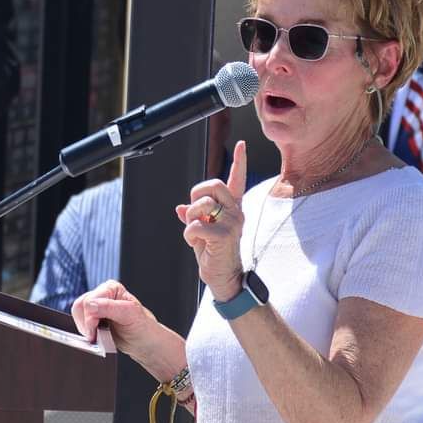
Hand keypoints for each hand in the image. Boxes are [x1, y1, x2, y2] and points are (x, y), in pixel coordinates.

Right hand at [71, 280, 160, 357]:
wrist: (144, 342)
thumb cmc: (142, 327)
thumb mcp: (129, 315)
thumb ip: (109, 308)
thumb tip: (90, 305)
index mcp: (111, 288)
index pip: (88, 300)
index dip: (90, 318)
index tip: (96, 331)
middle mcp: (102, 294)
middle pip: (79, 307)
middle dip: (87, 324)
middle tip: (99, 335)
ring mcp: (96, 306)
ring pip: (77, 316)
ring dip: (87, 329)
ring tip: (101, 335)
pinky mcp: (93, 318)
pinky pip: (80, 324)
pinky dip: (87, 333)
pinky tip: (98, 336)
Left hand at [175, 140, 246, 301]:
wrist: (223, 278)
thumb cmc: (213, 253)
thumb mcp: (202, 232)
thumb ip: (194, 217)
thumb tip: (180, 208)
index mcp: (231, 208)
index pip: (236, 180)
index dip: (240, 162)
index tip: (242, 145)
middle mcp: (235, 211)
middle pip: (213, 184)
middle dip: (196, 195)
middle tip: (195, 212)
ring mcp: (232, 222)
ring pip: (200, 205)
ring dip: (191, 220)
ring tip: (197, 235)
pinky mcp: (224, 234)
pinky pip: (195, 225)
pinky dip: (189, 235)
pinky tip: (198, 245)